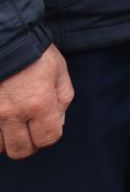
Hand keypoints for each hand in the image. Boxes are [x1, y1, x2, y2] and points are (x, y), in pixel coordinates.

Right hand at [0, 45, 73, 159]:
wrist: (5, 40)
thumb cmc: (34, 53)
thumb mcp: (59, 71)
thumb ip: (62, 99)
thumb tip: (58, 123)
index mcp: (38, 103)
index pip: (47, 139)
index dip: (50, 135)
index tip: (47, 125)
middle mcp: (12, 113)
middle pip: (20, 150)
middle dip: (29, 143)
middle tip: (30, 130)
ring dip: (8, 139)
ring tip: (13, 123)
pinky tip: (1, 119)